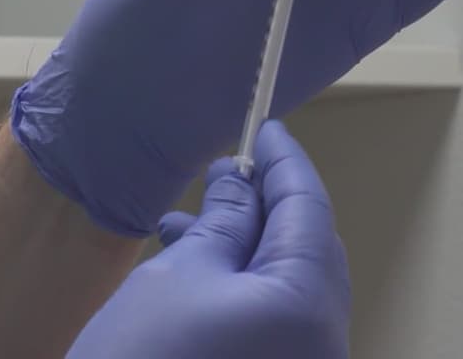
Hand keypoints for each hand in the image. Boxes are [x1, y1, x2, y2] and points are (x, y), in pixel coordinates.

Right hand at [67, 120, 349, 358]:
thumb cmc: (140, 356)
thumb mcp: (180, 273)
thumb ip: (223, 219)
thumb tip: (241, 176)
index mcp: (308, 308)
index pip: (309, 211)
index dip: (285, 164)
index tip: (265, 126)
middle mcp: (323, 344)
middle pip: (308, 251)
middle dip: (267, 206)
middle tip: (229, 169)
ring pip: (286, 287)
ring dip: (244, 246)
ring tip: (186, 217)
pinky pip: (271, 321)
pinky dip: (239, 287)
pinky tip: (189, 267)